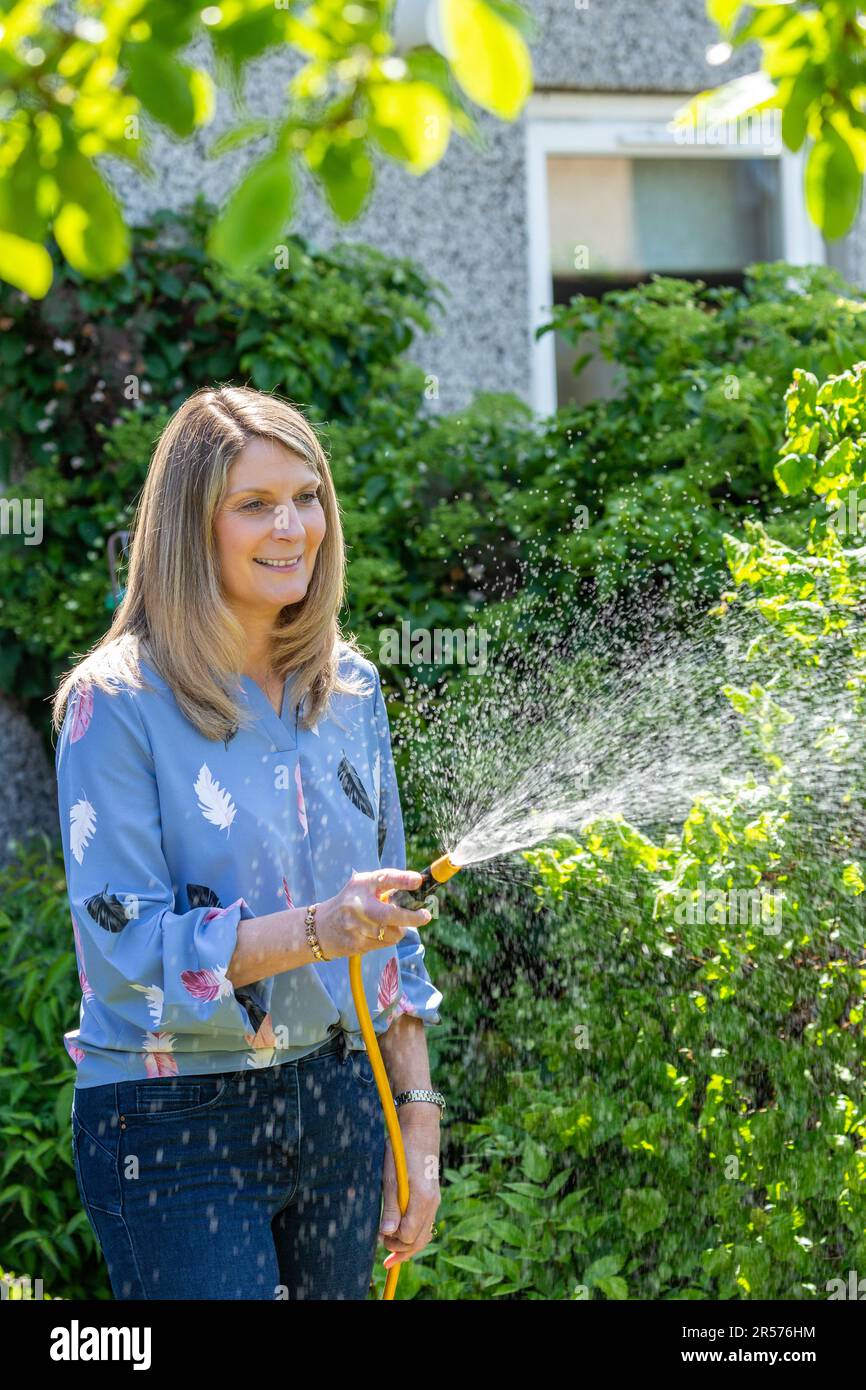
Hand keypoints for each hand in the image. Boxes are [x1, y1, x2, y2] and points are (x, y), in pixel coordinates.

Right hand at [315, 868, 431, 960]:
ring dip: (399, 929)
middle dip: (412, 917)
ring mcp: (356, 927)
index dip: (402, 879)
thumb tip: (417, 885)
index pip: (383, 879)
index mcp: (361, 885)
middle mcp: (357, 905)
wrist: (320, 928)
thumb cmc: (349, 903)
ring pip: (392, 933)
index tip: (418, 881)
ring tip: (391, 924)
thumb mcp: (362, 886)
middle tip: (425, 916)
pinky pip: (384, 944)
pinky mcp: (356, 945)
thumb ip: (385, 885)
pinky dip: (388, 938)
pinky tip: (378, 933)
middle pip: (390, 914)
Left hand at [378, 1110, 440, 1268]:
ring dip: (408, 1244)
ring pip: (424, 1234)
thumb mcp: (390, 1176)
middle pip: (419, 1240)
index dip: (393, 1242)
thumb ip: (390, 1206)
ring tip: (391, 1249)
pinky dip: (414, 1232)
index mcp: (422, 1199)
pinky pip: (426, 1223)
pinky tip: (401, 1232)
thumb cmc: (402, 1149)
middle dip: (401, 1250)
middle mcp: (432, 1203)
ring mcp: (435, 1200)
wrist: (420, 1127)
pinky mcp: (432, 1195)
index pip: (409, 1236)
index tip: (379, 1238)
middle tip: (383, 1252)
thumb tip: (387, 1234)